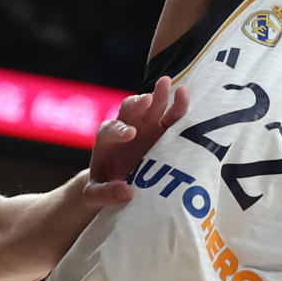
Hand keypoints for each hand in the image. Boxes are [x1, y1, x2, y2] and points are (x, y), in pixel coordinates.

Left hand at [85, 78, 190, 207]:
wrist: (116, 183)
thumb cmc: (103, 186)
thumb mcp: (94, 194)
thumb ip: (104, 194)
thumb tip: (126, 192)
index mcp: (107, 140)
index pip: (110, 130)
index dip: (119, 129)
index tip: (130, 133)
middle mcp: (126, 127)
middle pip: (130, 109)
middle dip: (138, 103)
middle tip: (148, 99)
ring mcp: (146, 128)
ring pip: (153, 108)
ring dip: (162, 96)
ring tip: (173, 86)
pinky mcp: (162, 132)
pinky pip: (171, 118)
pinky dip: (178, 108)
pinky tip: (186, 98)